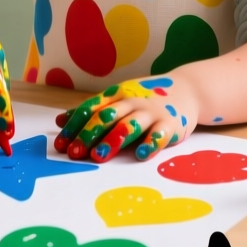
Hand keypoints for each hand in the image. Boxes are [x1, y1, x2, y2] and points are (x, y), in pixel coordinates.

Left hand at [54, 77, 192, 162]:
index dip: (74, 127)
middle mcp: (132, 101)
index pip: (90, 110)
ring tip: (99, 157)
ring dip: (113, 141)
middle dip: (89, 135)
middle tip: (75, 153)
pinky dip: (149, 145)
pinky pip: (159, 135)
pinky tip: (140, 156)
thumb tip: (59, 121)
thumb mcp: (117, 99)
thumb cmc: (146, 98)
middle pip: (107, 117)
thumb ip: (91, 111)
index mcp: (115, 95)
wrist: (188, 89)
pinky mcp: (170, 124)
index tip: (61, 145)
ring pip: (130, 125)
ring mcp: (151, 112)